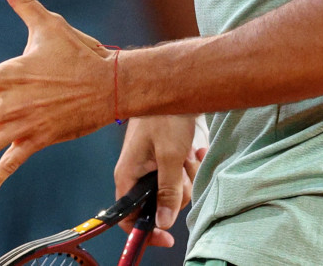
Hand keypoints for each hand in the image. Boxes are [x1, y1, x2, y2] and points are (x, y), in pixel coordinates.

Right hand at [114, 115, 206, 248]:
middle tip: (183, 170)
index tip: (167, 238)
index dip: (146, 230)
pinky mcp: (167, 154)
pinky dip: (191, 163)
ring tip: (190, 154)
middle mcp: (138, 171)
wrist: (177, 83)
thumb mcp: (169, 155)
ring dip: (188, 175)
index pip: (128, 216)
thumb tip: (164, 223)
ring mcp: (153, 163)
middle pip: (158, 203)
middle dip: (177, 192)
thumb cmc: (165, 113)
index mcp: (128, 174)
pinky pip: (181, 172)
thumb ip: (167, 190)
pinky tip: (195, 149)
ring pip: (174, 188)